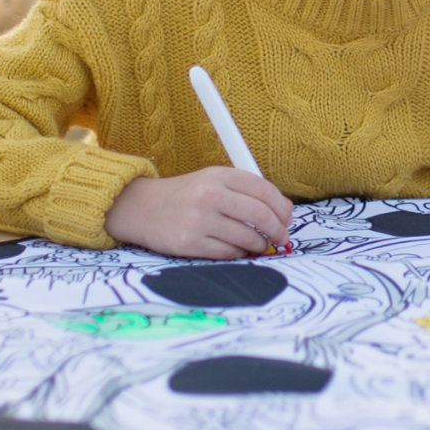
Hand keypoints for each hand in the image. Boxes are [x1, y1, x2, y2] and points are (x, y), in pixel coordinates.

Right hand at [104, 168, 293, 258]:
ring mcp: (198, 219)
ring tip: (262, 246)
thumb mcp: (213, 181)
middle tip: (282, 237)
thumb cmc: (186, 196)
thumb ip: (245, 191)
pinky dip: (240, 253)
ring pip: (247, 237)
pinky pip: (228, 252)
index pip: (264, 191)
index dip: (283, 208)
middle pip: (260, 215)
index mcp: (219, 175)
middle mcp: (209, 195)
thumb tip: (283, 212)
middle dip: (278, 230)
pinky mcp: (189, 242)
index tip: (287, 219)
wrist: (142, 208)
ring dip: (261, 245)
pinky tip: (239, 250)